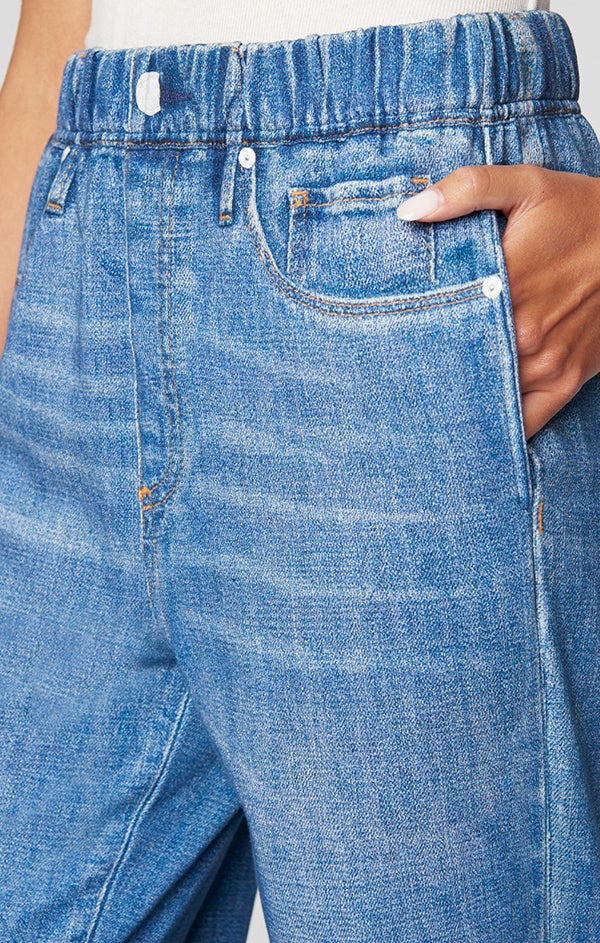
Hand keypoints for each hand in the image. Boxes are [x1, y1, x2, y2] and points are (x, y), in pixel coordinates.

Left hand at [396, 165, 599, 438]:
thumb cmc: (583, 212)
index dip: (406, 335)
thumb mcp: (527, 186)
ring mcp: (547, 364)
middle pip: (457, 367)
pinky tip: (470, 428)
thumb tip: (409, 211)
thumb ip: (466, 190)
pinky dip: (498, 428)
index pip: (439, 324)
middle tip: (389, 379)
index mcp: (506, 286)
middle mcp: (525, 335)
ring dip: (457, 401)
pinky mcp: (566, 382)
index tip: (380, 340)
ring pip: (487, 399)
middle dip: (425, 373)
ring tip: (421, 405)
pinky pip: (525, 423)